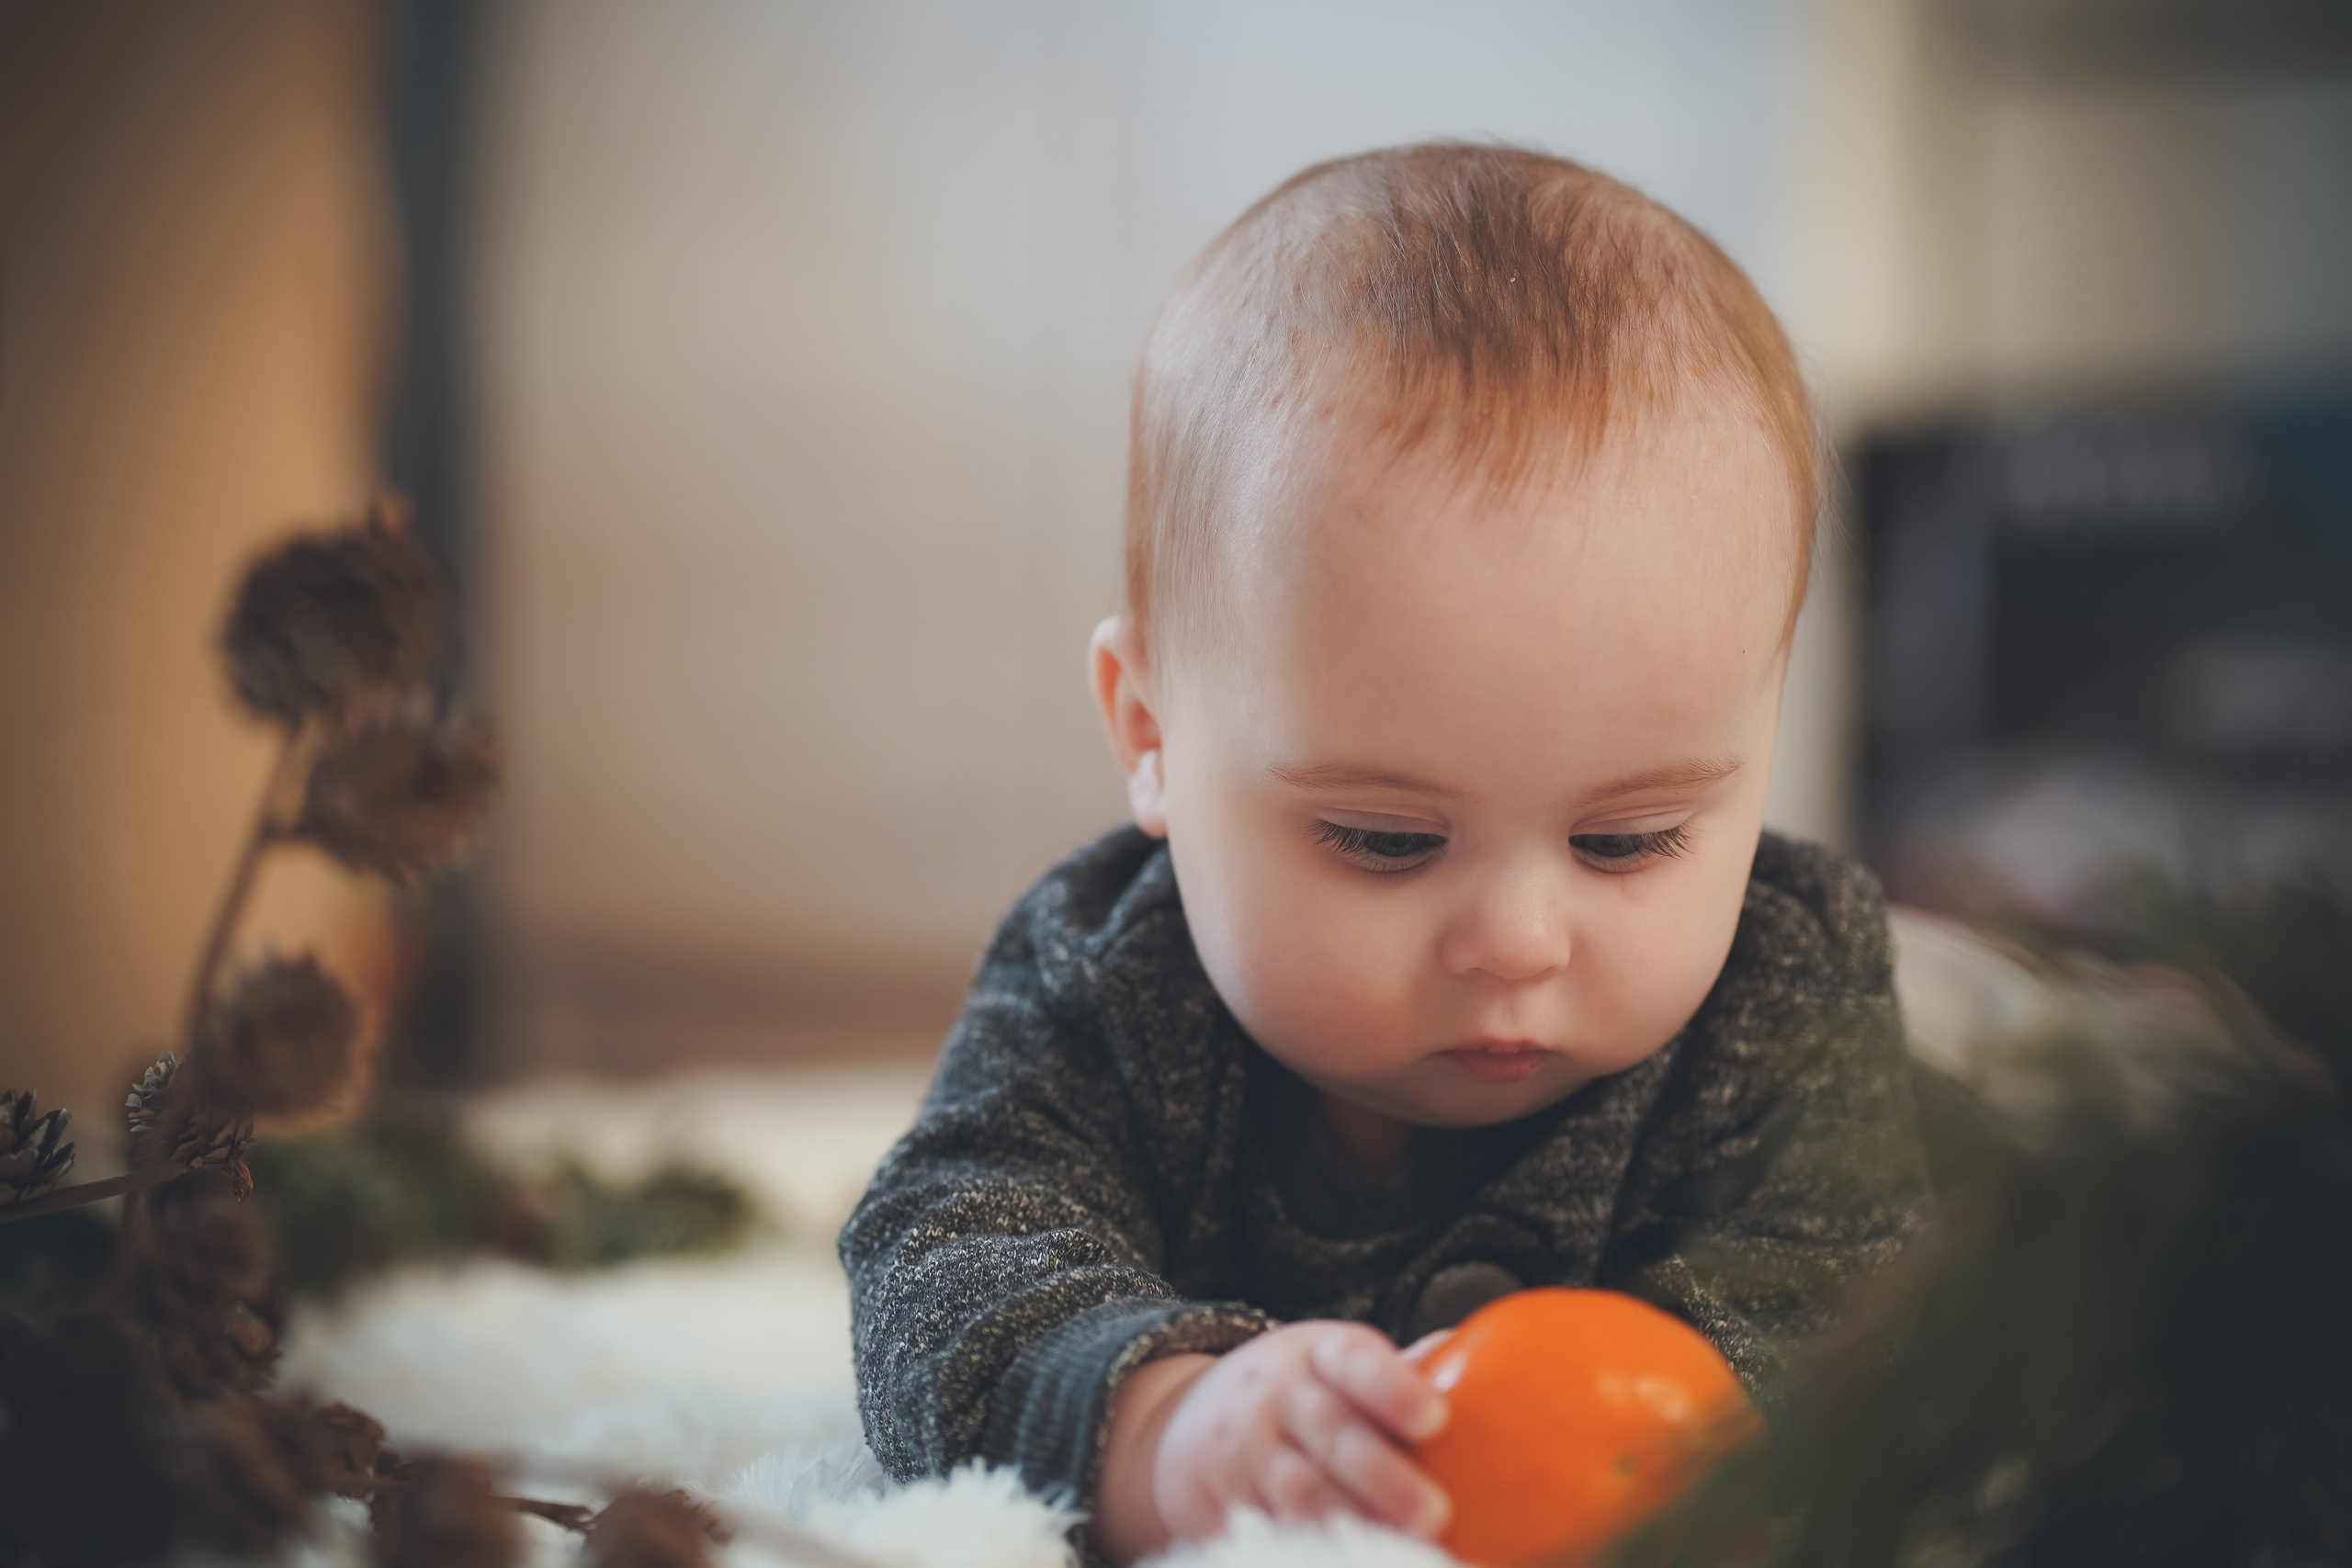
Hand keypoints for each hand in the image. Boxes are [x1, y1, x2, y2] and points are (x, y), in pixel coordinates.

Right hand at [1091, 1321, 1450, 1560]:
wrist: (1184, 1421)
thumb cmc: (1290, 1391)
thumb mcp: (1330, 1361)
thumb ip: (1397, 1371)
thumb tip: (1470, 1360)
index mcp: (1316, 1354)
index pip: (1355, 1362)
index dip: (1393, 1388)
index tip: (1435, 1418)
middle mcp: (1277, 1398)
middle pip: (1332, 1435)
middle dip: (1383, 1477)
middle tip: (1435, 1512)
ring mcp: (1245, 1454)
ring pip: (1298, 1492)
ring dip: (1349, 1522)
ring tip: (1397, 1549)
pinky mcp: (1221, 1505)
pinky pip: (1265, 1531)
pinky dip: (1305, 1551)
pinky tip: (1344, 1561)